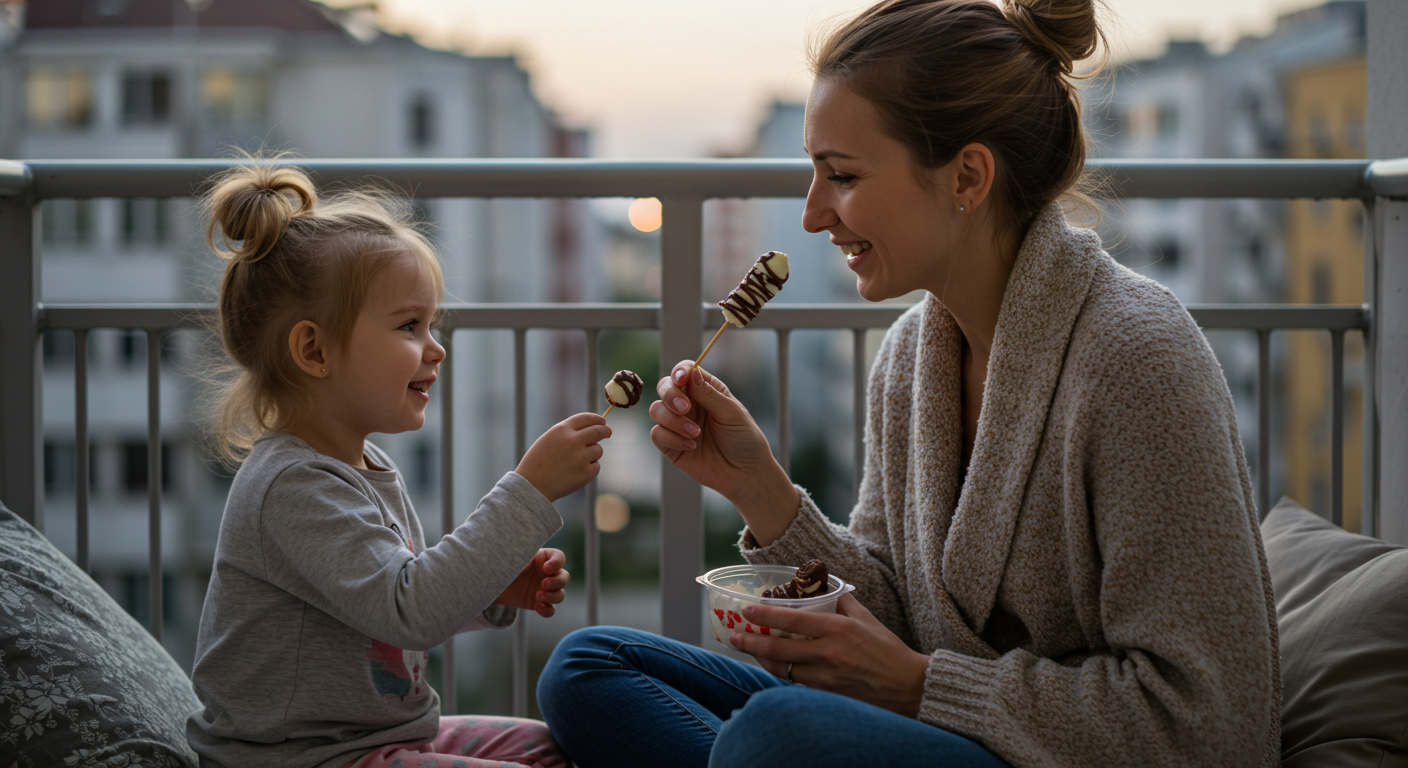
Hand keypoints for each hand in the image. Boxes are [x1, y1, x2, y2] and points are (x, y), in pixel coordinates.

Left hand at [494, 548, 569, 617]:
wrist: (489, 582)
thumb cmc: (501, 564)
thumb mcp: (511, 558)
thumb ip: (522, 558)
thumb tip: (529, 562)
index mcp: (543, 558)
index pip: (559, 557)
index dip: (557, 563)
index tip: (546, 568)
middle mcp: (546, 574)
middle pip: (564, 577)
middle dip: (557, 582)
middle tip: (543, 584)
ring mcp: (543, 589)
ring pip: (560, 594)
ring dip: (553, 596)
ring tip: (538, 596)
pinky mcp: (538, 603)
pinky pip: (550, 609)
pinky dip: (548, 611)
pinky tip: (540, 609)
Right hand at [515, 413, 610, 501]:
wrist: (533, 486)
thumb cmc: (538, 462)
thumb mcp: (549, 439)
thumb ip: (569, 433)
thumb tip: (593, 429)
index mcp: (562, 430)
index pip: (586, 418)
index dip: (597, 419)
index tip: (603, 421)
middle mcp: (573, 441)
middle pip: (598, 431)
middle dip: (605, 430)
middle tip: (608, 432)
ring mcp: (581, 457)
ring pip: (598, 450)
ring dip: (592, 454)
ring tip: (574, 463)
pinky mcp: (586, 473)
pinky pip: (596, 466)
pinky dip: (589, 469)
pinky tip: (574, 473)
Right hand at [649, 362, 798, 541]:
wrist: (745, 474)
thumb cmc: (744, 440)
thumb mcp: (732, 413)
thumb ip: (709, 394)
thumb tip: (691, 373)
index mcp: (705, 391)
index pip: (685, 372)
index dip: (680, 371)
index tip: (682, 378)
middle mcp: (689, 404)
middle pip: (665, 387)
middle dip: (671, 395)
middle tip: (686, 409)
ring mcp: (677, 424)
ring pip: (656, 410)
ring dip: (673, 420)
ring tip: (696, 433)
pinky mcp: (670, 445)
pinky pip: (657, 434)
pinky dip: (672, 438)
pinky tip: (692, 446)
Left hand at [728, 592, 929, 717]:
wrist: (907, 686)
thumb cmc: (888, 650)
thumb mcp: (866, 619)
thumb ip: (843, 602)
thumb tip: (826, 587)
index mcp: (838, 629)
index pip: (793, 620)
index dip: (766, 615)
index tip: (748, 611)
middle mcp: (829, 653)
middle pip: (779, 649)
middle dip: (751, 643)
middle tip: (734, 636)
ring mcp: (826, 677)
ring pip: (783, 670)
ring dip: (763, 660)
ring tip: (751, 651)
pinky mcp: (828, 695)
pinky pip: (797, 683)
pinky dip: (784, 674)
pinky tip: (776, 666)